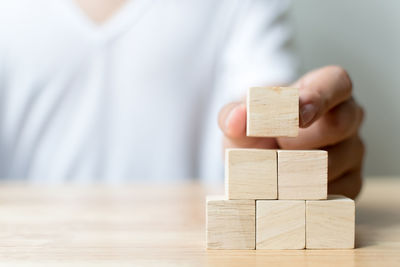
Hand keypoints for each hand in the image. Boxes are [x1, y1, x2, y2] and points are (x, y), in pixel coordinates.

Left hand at [219, 66, 364, 198]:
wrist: (259, 157)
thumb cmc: (257, 128)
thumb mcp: (241, 118)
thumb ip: (234, 114)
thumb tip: (235, 119)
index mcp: (325, 88)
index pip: (336, 83)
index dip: (318, 98)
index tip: (295, 118)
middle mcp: (346, 117)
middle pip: (339, 125)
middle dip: (300, 140)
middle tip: (275, 147)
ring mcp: (353, 150)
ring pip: (336, 162)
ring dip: (298, 170)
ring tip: (274, 170)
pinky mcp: (352, 181)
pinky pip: (336, 191)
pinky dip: (307, 194)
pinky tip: (287, 190)